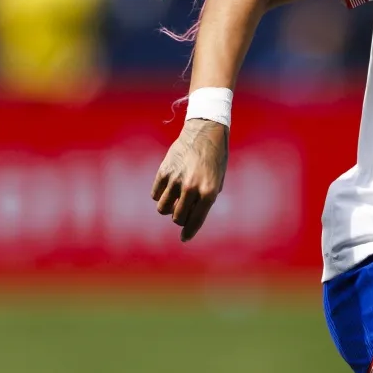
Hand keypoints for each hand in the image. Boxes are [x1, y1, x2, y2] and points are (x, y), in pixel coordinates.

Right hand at [152, 119, 228, 241]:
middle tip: (181, 212)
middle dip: (179, 218)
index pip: (195, 220)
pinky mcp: (164, 171)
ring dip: (168, 208)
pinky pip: (155, 194)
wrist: (205, 133)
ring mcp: (176, 179)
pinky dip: (160, 195)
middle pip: (177, 218)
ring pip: (162, 208)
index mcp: (208, 192)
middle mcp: (191, 188)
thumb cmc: (214, 160)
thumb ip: (204, 201)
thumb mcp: (216, 182)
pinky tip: (167, 188)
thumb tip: (188, 219)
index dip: (189, 232)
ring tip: (174, 200)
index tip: (184, 238)